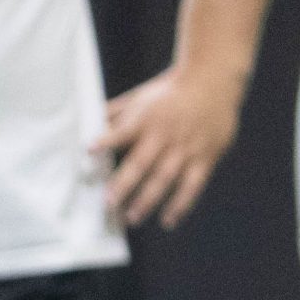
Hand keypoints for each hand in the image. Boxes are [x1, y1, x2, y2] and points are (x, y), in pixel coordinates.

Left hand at [96, 66, 246, 228]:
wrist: (212, 78)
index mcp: (146, 118)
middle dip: (124, 185)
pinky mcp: (205, 157)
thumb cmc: (169, 92)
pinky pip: (192, 185)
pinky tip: (168, 220)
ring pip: (165, 178)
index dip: (106, 141)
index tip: (89, 151)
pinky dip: (181, 204)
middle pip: (142, 163)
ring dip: (148, 200)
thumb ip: (115, 115)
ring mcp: (186, 147)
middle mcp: (165, 134)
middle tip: (109, 205)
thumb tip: (87, 126)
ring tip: (132, 218)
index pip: (122, 131)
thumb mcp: (140, 98)